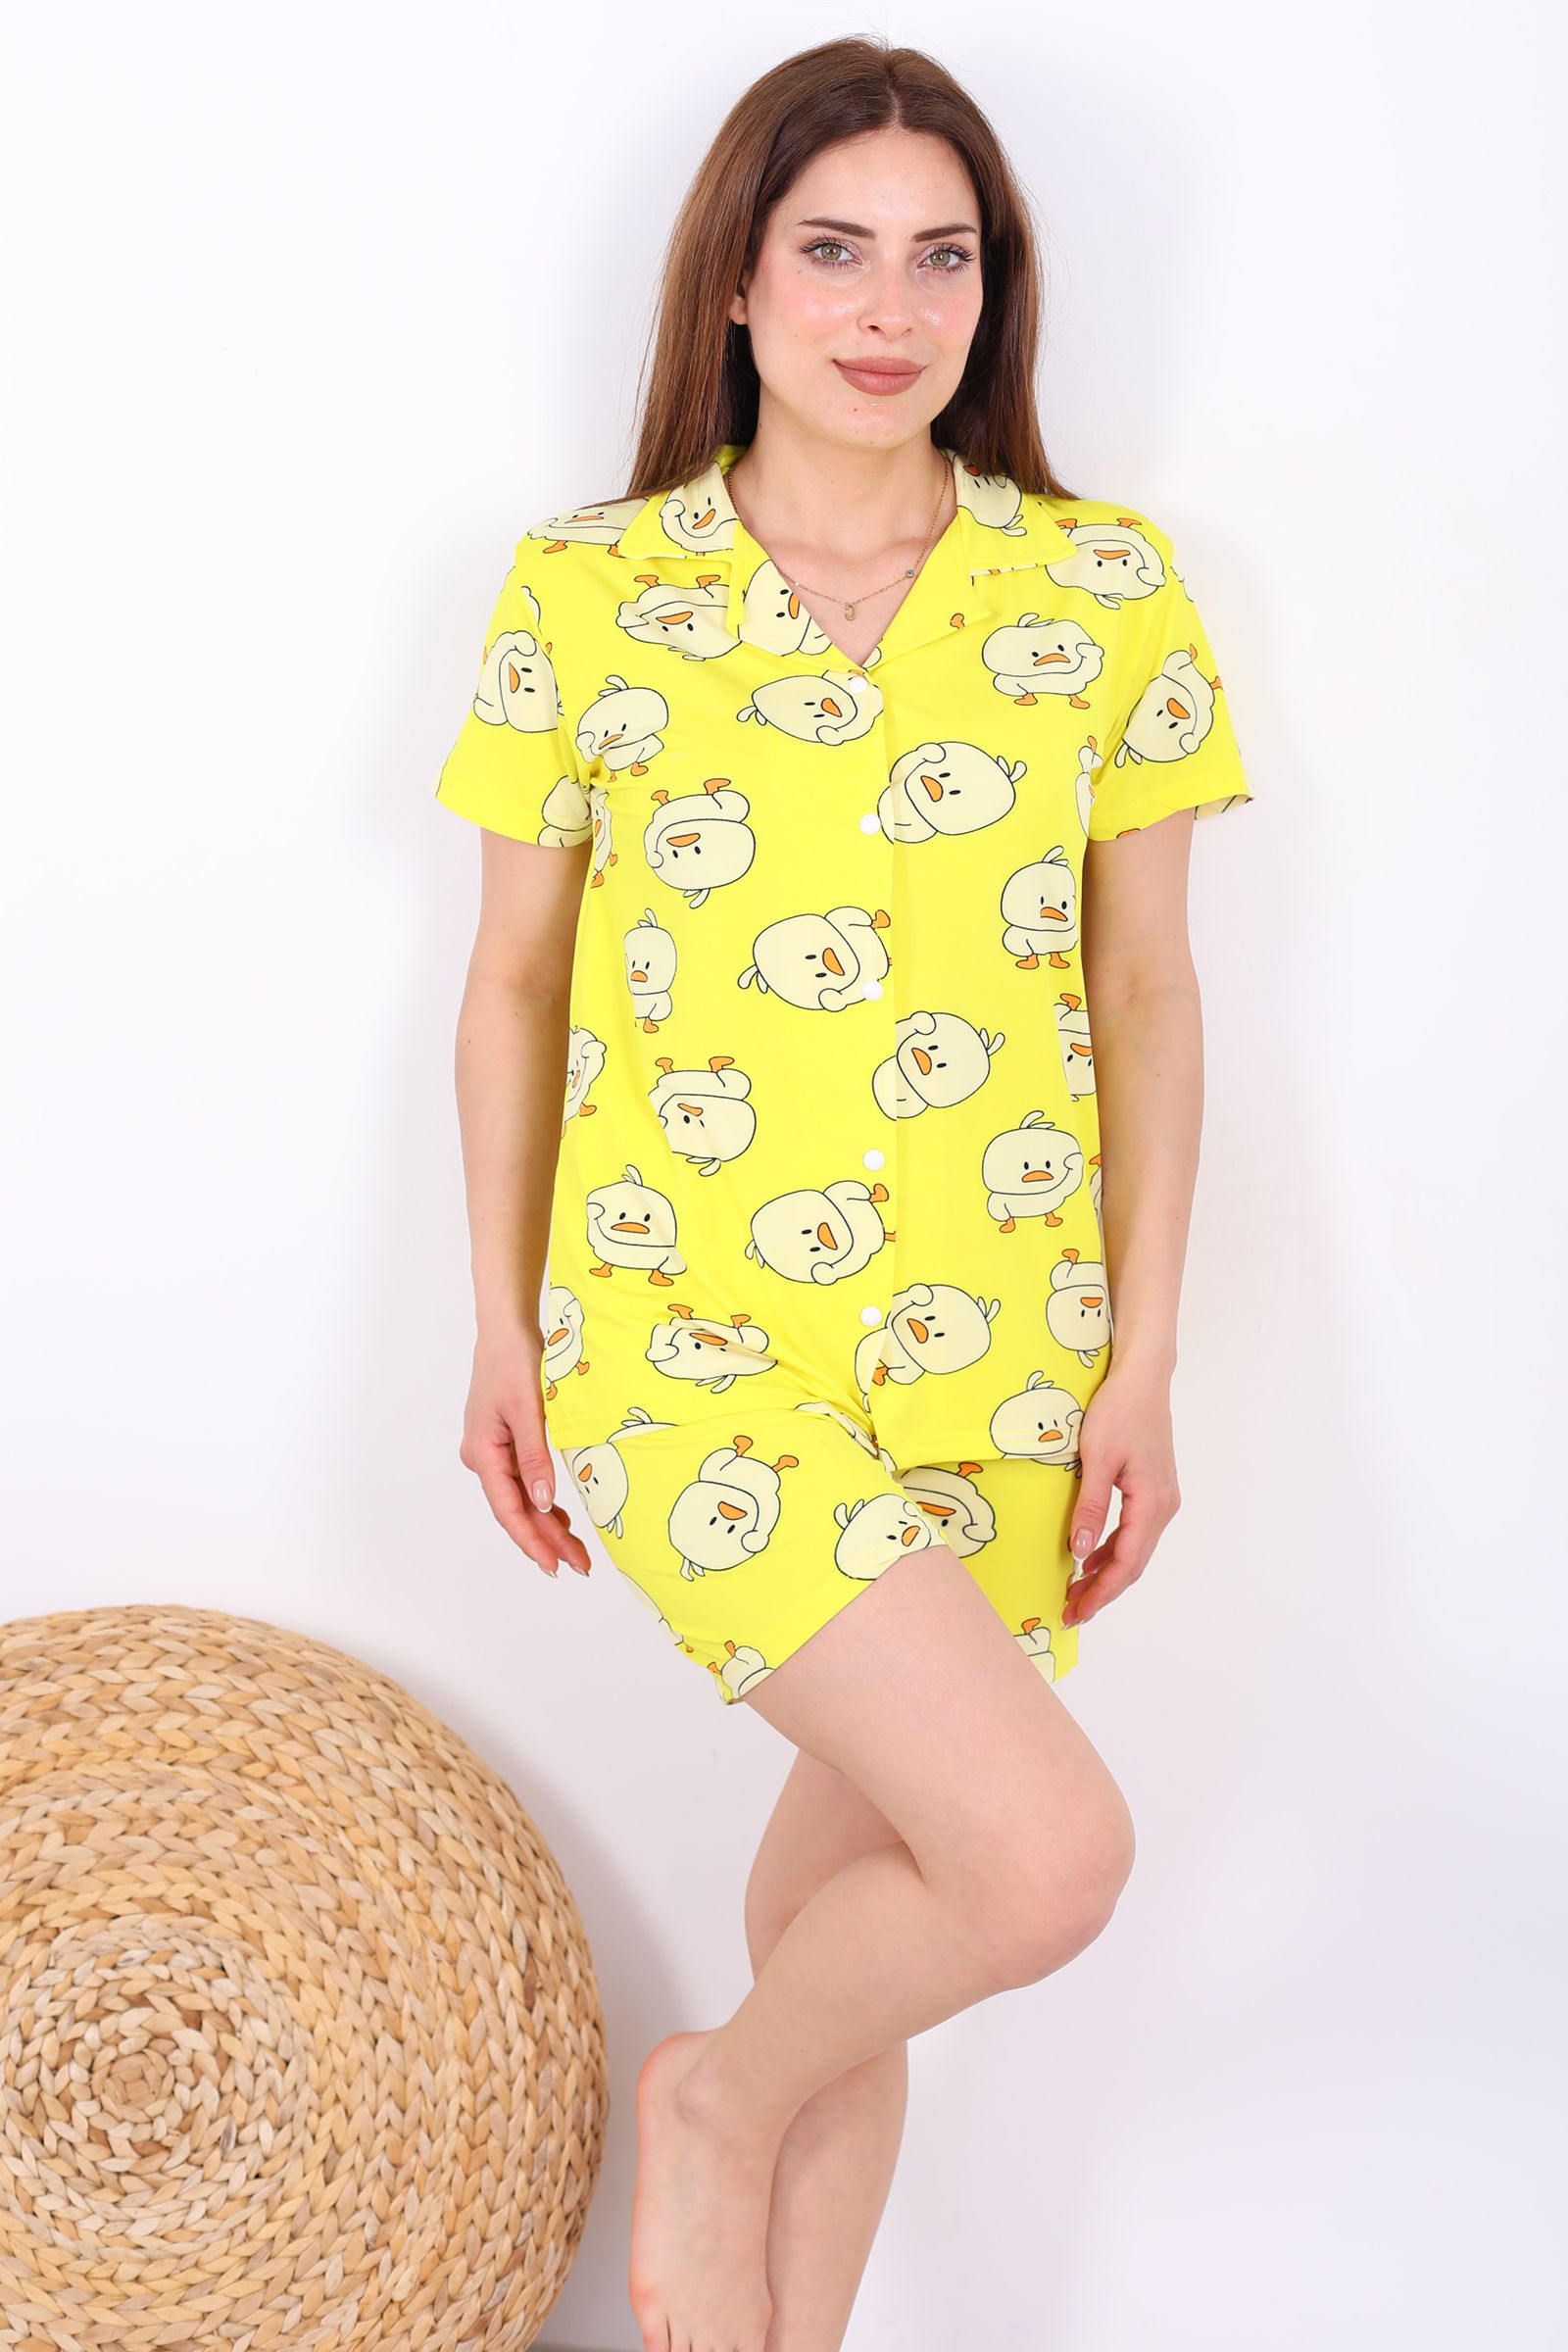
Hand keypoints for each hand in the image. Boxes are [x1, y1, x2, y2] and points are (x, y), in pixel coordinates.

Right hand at [458, 1324, 592, 1578]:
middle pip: (517, 1508)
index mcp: (483, 1453)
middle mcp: (483, 1456)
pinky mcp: (506, 1439)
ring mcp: (493, 1448)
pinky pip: (524, 1479)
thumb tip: (543, 1504)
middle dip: (546, 1539)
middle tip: (580, 1566)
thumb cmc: (515, 1361)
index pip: (509, 1510)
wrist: (507, 1326)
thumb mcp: (529, 1411)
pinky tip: (561, 1516)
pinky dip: (543, 1499)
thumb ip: (535, 1458)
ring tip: (575, 1551)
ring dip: (547, 1523)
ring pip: (522, 1496)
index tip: (555, 1567)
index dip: (532, 1541)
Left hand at [1062, 1361, 1179, 1626]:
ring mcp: (1162, 1498)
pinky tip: (1091, 1557)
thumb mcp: (1097, 1459)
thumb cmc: (1119, 1411)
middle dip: (1103, 1590)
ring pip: (1135, 1549)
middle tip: (1070, 1611)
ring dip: (1107, 1572)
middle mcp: (1164, 1507)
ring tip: (1076, 1591)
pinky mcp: (1153, 1489)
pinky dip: (1113, 1549)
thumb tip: (1080, 1554)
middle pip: (1134, 1563)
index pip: (1127, 1563)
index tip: (1076, 1612)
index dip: (1102, 1592)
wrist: (1142, 1377)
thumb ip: (1090, 1508)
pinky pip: (1134, 1531)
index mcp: (1152, 1504)